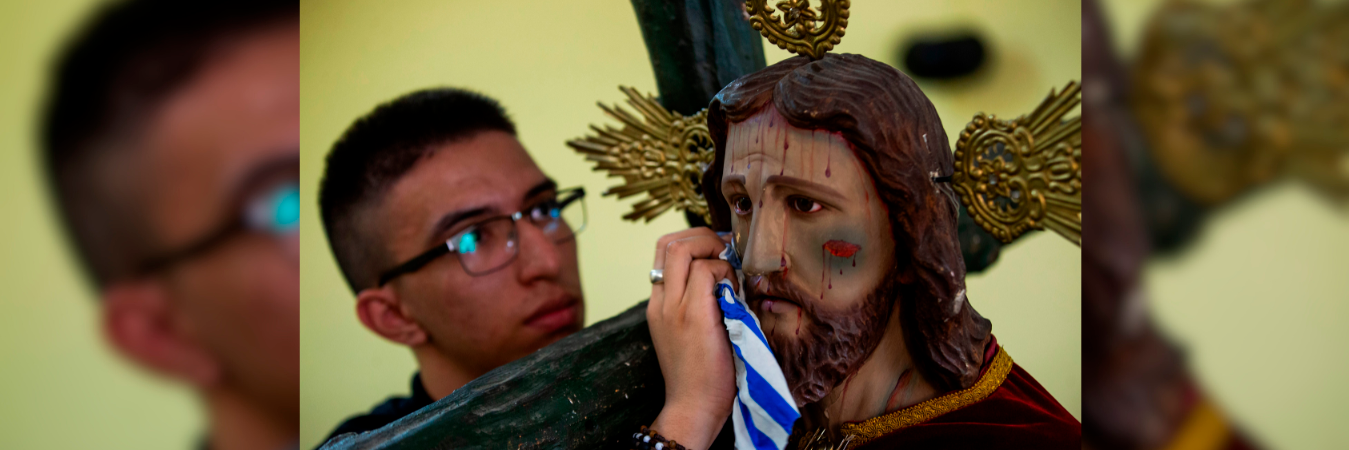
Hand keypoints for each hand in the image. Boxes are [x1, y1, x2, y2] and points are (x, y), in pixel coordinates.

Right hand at [647, 227, 738, 448]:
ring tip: (730, 272)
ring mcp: (674, 307)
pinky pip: (706, 272)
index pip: (663, 252)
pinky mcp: (694, 315)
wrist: (693, 407)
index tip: (717, 253)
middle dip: (702, 235)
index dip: (691, 241)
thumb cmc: (700, 376)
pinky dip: (724, 272)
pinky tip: (734, 291)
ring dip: (713, 251)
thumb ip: (697, 305)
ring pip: (683, 250)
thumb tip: (724, 279)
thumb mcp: (689, 333)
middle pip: (669, 242)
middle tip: (726, 251)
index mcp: (657, 305)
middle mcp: (660, 301)